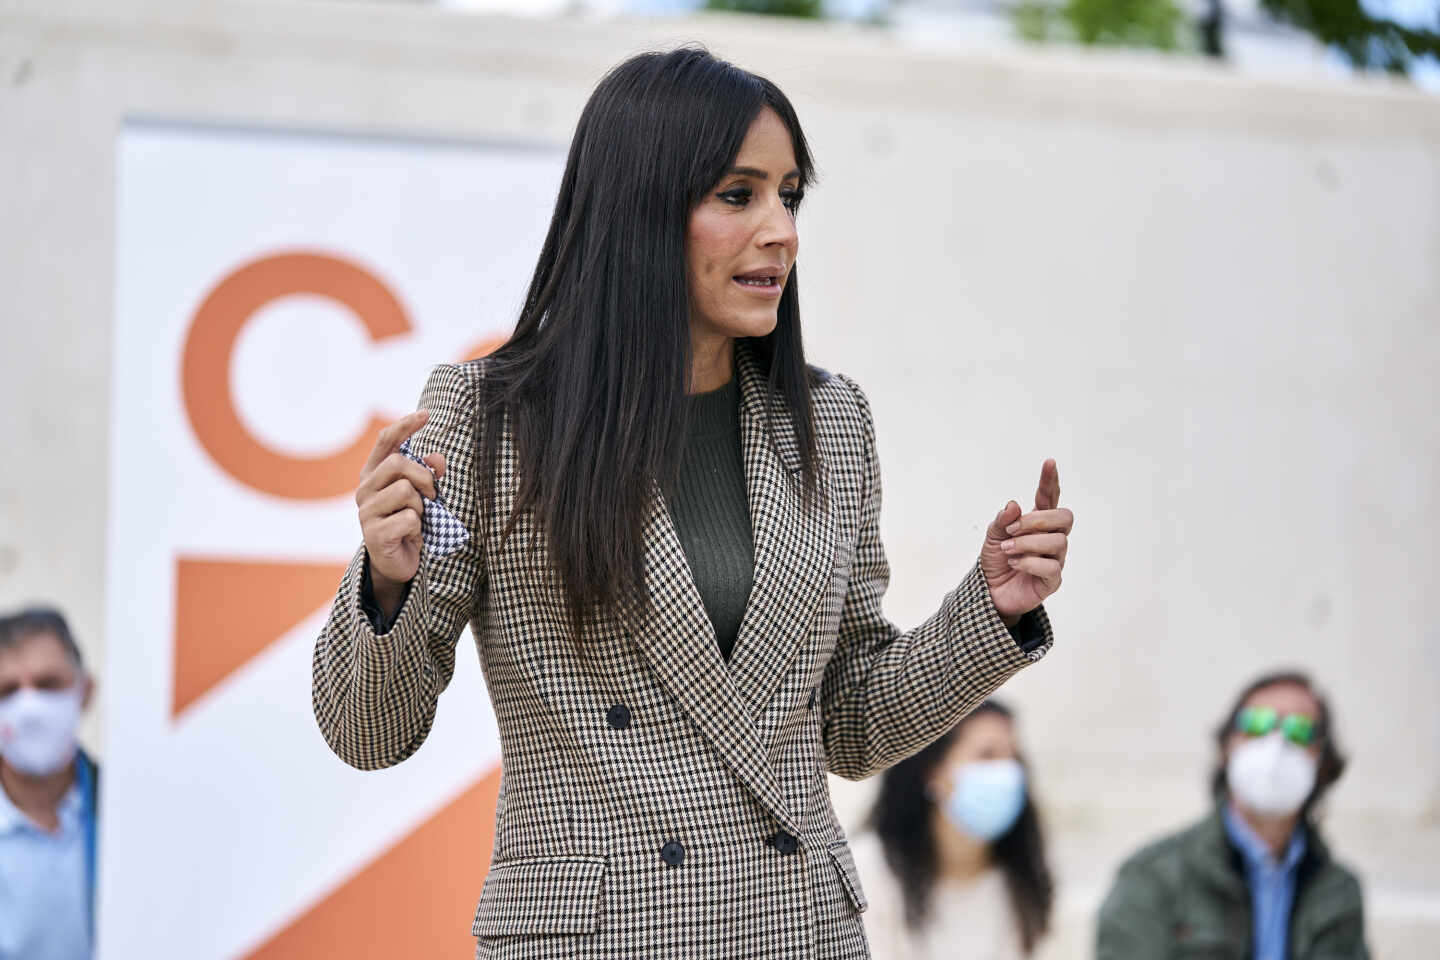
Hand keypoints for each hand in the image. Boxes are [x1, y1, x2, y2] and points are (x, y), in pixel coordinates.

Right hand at [356, 410, 446, 614]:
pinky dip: (419, 528)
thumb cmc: (409, 523)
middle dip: (424, 477)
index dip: (405, 425)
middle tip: (433, 496)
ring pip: (406, 492)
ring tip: (417, 520)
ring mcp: (366, 512)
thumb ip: (428, 474)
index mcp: (373, 475)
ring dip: (422, 507)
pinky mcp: (374, 534)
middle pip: (398, 463)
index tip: (426, 414)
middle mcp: (364, 490)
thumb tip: (438, 459)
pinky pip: (410, 519)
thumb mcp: (422, 496)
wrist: (397, 563)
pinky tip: (411, 536)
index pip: (386, 441)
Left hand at [980, 459, 1071, 624]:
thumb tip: (1013, 505)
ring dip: (1027, 543)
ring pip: (1057, 542)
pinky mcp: (1052, 580)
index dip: (1050, 481)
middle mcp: (1052, 539)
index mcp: (1038, 523)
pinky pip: (1051, 567)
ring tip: (1008, 550)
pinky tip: (1015, 564)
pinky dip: (1029, 562)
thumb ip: (1003, 520)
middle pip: (1064, 517)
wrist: (990, 593)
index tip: (1049, 462)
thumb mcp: (993, 536)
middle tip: (1012, 530)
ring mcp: (1055, 559)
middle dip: (1038, 519)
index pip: (1049, 498)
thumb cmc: (997, 561)